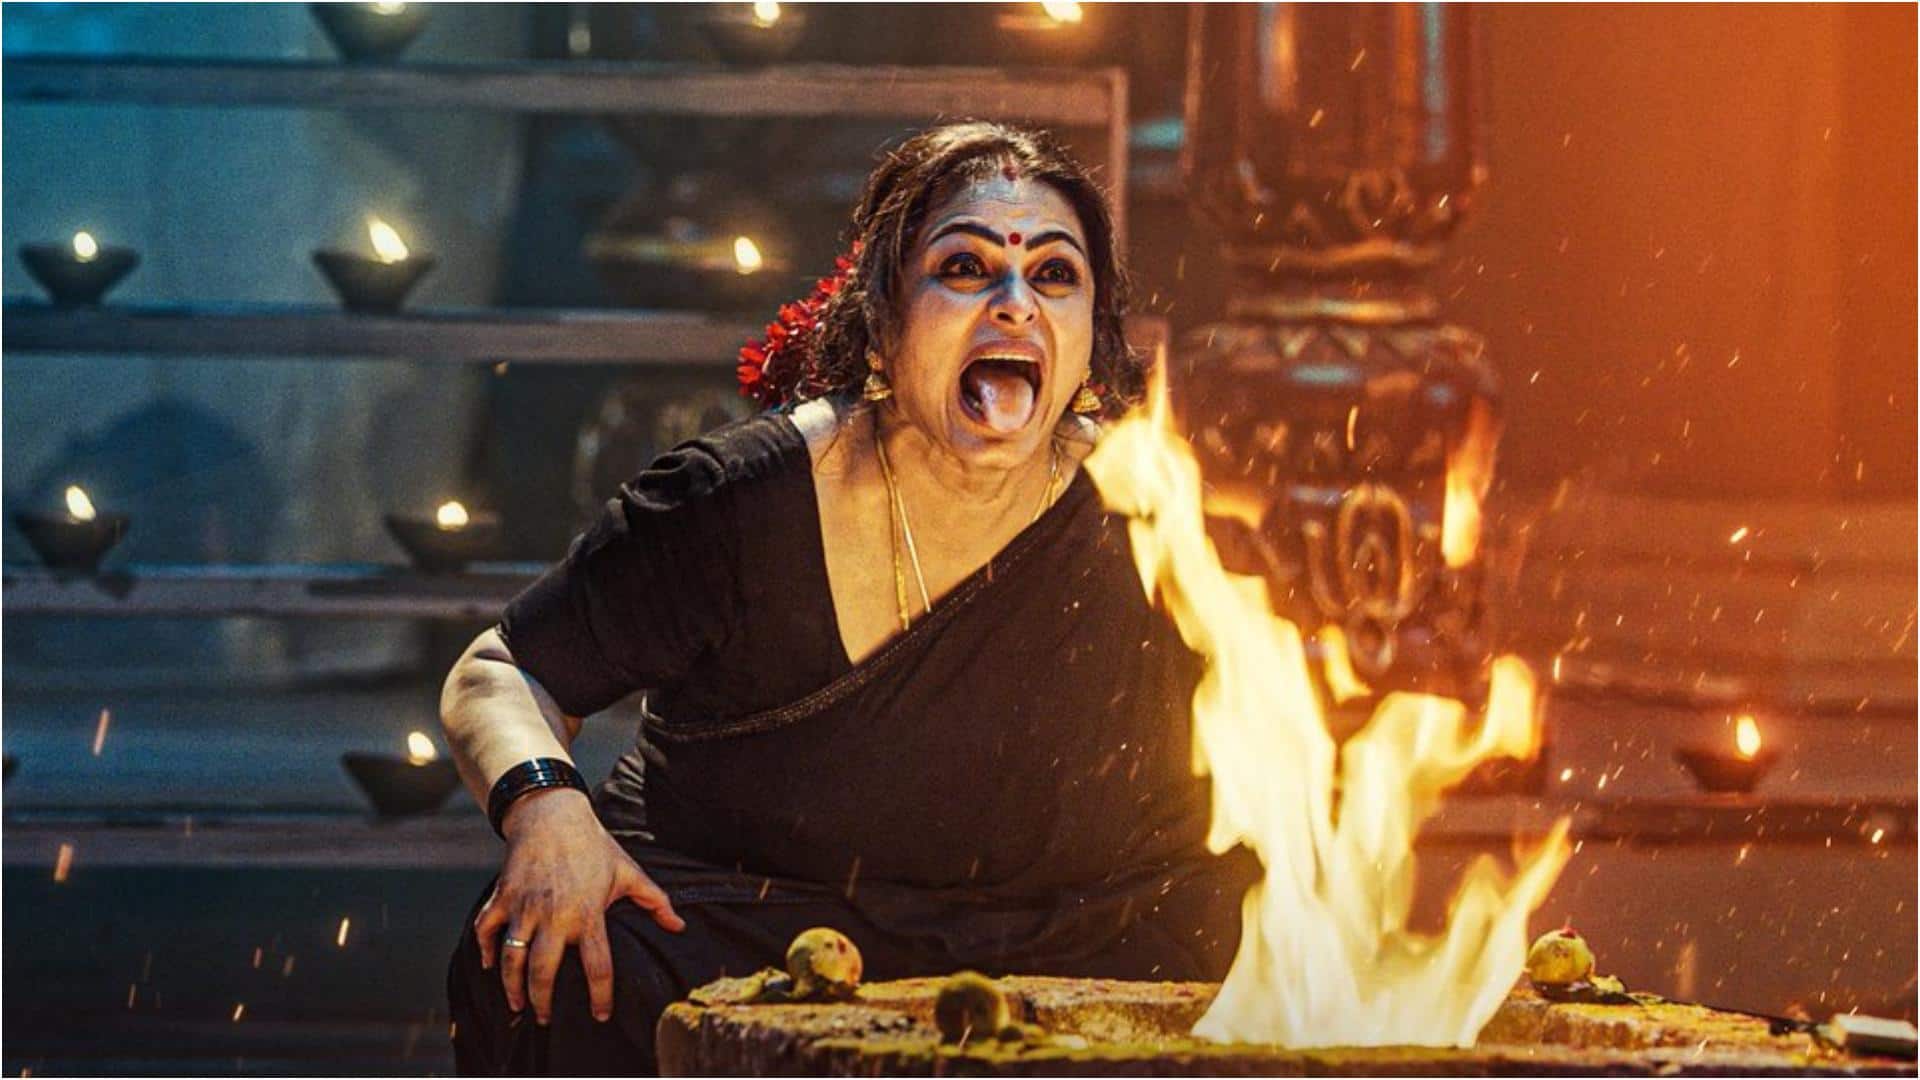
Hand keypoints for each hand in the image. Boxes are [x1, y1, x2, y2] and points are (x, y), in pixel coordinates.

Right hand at [472, 787, 684, 1024]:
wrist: (551, 813)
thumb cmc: (594, 845)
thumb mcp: (628, 871)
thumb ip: (654, 901)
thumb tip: (679, 926)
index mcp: (588, 913)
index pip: (597, 966)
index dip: (600, 995)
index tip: (600, 1015)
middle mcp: (554, 915)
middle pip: (543, 972)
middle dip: (543, 1002)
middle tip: (547, 1019)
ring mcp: (523, 907)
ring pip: (511, 960)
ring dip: (512, 988)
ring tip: (519, 1005)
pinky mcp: (502, 897)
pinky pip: (486, 931)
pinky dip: (485, 952)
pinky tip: (491, 967)